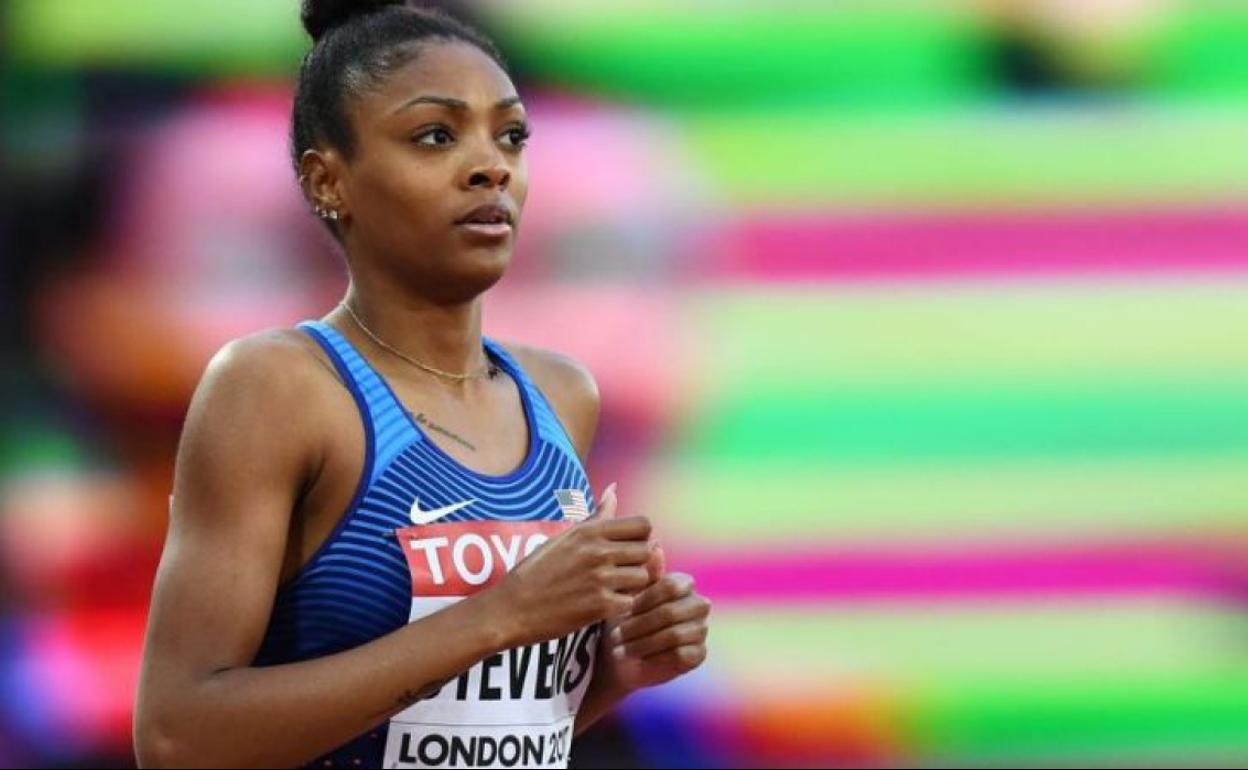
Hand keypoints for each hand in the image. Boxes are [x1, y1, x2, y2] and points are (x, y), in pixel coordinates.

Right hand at [485, 484, 652, 647]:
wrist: (512, 609)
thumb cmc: (536, 572)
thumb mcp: (565, 537)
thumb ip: (596, 516)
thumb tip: (614, 489)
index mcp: (589, 531)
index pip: (643, 525)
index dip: (641, 537)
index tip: (627, 549)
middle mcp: (598, 551)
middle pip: (647, 550)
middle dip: (637, 562)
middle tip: (619, 572)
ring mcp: (600, 579)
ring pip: (642, 577)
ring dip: (631, 586)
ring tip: (611, 588)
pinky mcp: (600, 606)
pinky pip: (631, 602)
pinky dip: (620, 606)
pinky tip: (603, 605)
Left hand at [599, 550, 710, 693]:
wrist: (624, 653)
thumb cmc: (625, 617)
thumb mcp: (629, 593)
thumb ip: (644, 573)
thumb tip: (655, 543)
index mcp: (684, 584)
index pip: (671, 586)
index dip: (645, 599)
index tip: (622, 610)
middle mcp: (698, 604)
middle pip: (671, 612)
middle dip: (639, 625)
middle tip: (616, 634)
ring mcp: (701, 629)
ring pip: (674, 635)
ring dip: (642, 643)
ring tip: (620, 648)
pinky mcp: (699, 653)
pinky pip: (680, 655)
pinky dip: (655, 657)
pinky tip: (638, 658)